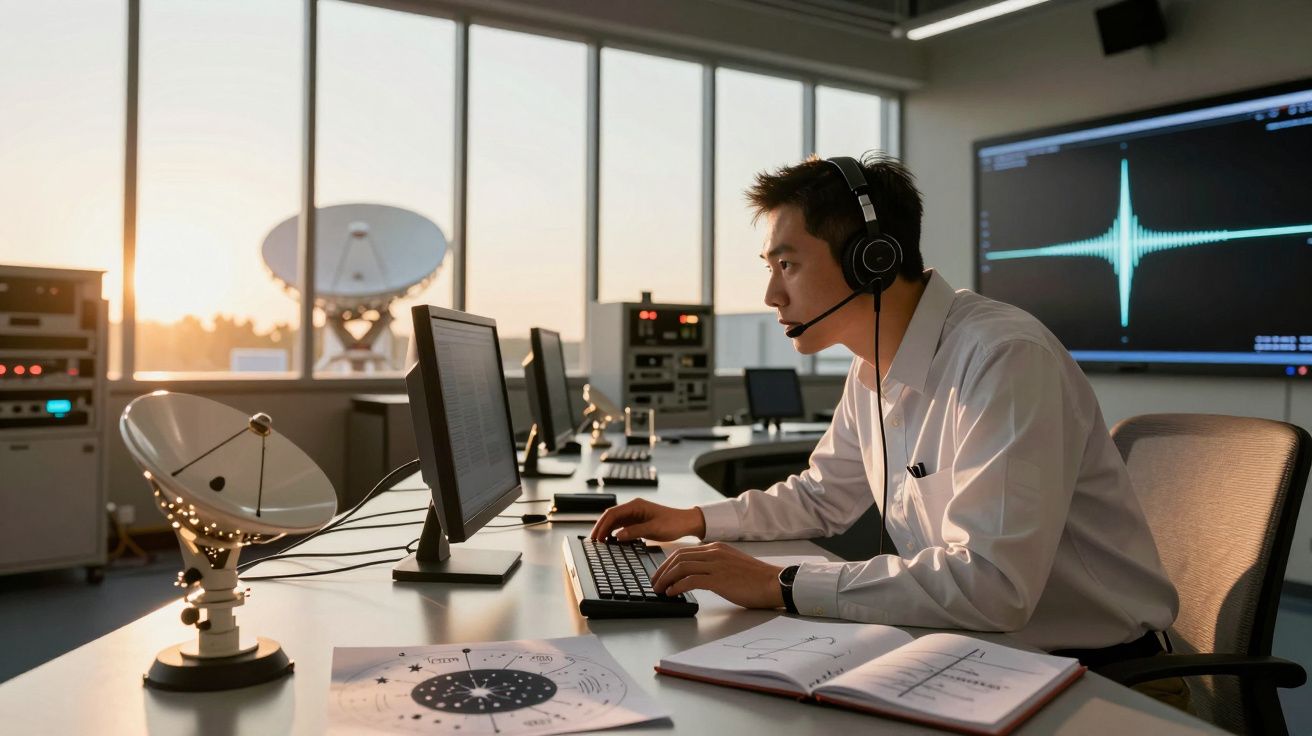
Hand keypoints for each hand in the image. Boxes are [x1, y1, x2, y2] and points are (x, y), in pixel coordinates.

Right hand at [589, 498, 704, 541]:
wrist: (686, 522)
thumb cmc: (673, 523)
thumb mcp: (654, 529)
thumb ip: (635, 532)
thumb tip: (617, 536)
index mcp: (636, 506)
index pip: (612, 514)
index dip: (602, 526)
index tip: (597, 538)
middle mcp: (633, 508)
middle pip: (610, 516)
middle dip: (600, 527)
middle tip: (593, 541)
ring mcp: (635, 514)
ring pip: (614, 521)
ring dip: (606, 530)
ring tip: (600, 542)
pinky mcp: (638, 521)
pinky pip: (622, 525)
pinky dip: (614, 532)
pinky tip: (611, 541)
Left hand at [651, 542, 784, 609]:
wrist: (774, 583)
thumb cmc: (755, 579)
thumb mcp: (731, 564)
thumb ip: (715, 565)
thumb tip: (695, 576)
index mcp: (716, 548)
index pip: (683, 551)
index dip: (667, 563)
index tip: (659, 574)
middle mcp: (714, 552)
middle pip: (678, 557)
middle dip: (662, 571)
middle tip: (654, 583)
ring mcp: (716, 565)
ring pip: (681, 567)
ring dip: (666, 579)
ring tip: (660, 590)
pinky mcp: (719, 579)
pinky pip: (690, 580)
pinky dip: (677, 586)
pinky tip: (673, 594)